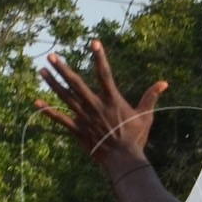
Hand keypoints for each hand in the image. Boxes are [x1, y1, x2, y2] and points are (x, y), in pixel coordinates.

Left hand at [37, 40, 162, 172]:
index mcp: (112, 100)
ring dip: (53, 83)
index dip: (100, 57)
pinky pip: (60, 119)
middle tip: (52, 56)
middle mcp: (95, 105)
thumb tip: (164, 83)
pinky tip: (36, 102)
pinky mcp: (78, 130)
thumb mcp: (146, 115)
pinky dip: (48, 111)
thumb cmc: (136, 137)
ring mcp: (84, 117)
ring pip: (65, 97)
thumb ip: (151, 97)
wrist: (124, 159)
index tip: (94, 43)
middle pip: (76, 83)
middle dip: (63, 69)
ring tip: (42, 71)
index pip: (104, 74)